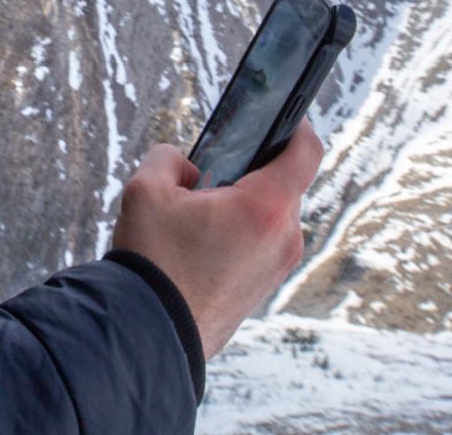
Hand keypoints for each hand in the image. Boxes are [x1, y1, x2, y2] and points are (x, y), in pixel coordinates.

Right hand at [111, 123, 323, 358]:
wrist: (150, 335)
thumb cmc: (153, 265)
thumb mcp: (146, 190)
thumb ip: (169, 159)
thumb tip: (187, 166)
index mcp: (265, 208)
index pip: (305, 152)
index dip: (296, 126)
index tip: (283, 115)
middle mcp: (283, 238)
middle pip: (283, 185)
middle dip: (251, 171)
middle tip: (212, 173)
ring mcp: (277, 267)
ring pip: (270, 217)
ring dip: (242, 205)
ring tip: (198, 216)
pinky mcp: (264, 288)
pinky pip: (261, 245)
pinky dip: (240, 233)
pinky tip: (201, 242)